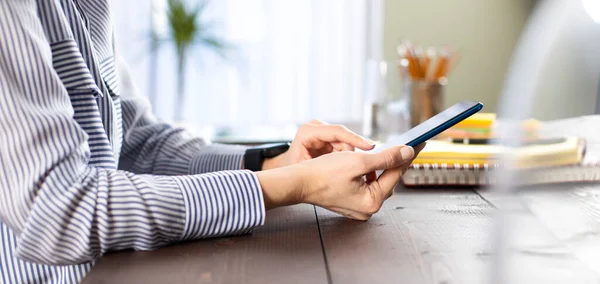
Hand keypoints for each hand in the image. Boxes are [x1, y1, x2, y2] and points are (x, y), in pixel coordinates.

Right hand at [256, 143, 424, 219]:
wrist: (298, 182)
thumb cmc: (322, 173)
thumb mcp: (358, 161)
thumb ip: (386, 157)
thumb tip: (407, 153)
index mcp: (372, 202)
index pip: (396, 174)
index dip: (407, 156)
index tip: (418, 143)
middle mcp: (367, 209)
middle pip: (388, 179)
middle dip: (390, 161)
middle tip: (399, 145)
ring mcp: (358, 208)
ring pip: (376, 182)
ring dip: (376, 166)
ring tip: (376, 152)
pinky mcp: (350, 202)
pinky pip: (365, 185)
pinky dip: (365, 173)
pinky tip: (360, 162)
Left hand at [261, 120, 374, 169]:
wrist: (288, 171)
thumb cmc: (294, 170)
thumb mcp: (308, 169)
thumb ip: (327, 164)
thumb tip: (349, 160)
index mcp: (308, 132)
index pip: (337, 131)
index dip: (355, 139)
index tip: (370, 147)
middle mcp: (316, 127)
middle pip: (344, 137)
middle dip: (353, 153)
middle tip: (361, 169)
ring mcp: (323, 130)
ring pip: (346, 141)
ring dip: (350, 156)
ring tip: (349, 170)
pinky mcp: (328, 136)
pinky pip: (344, 145)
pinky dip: (347, 156)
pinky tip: (347, 166)